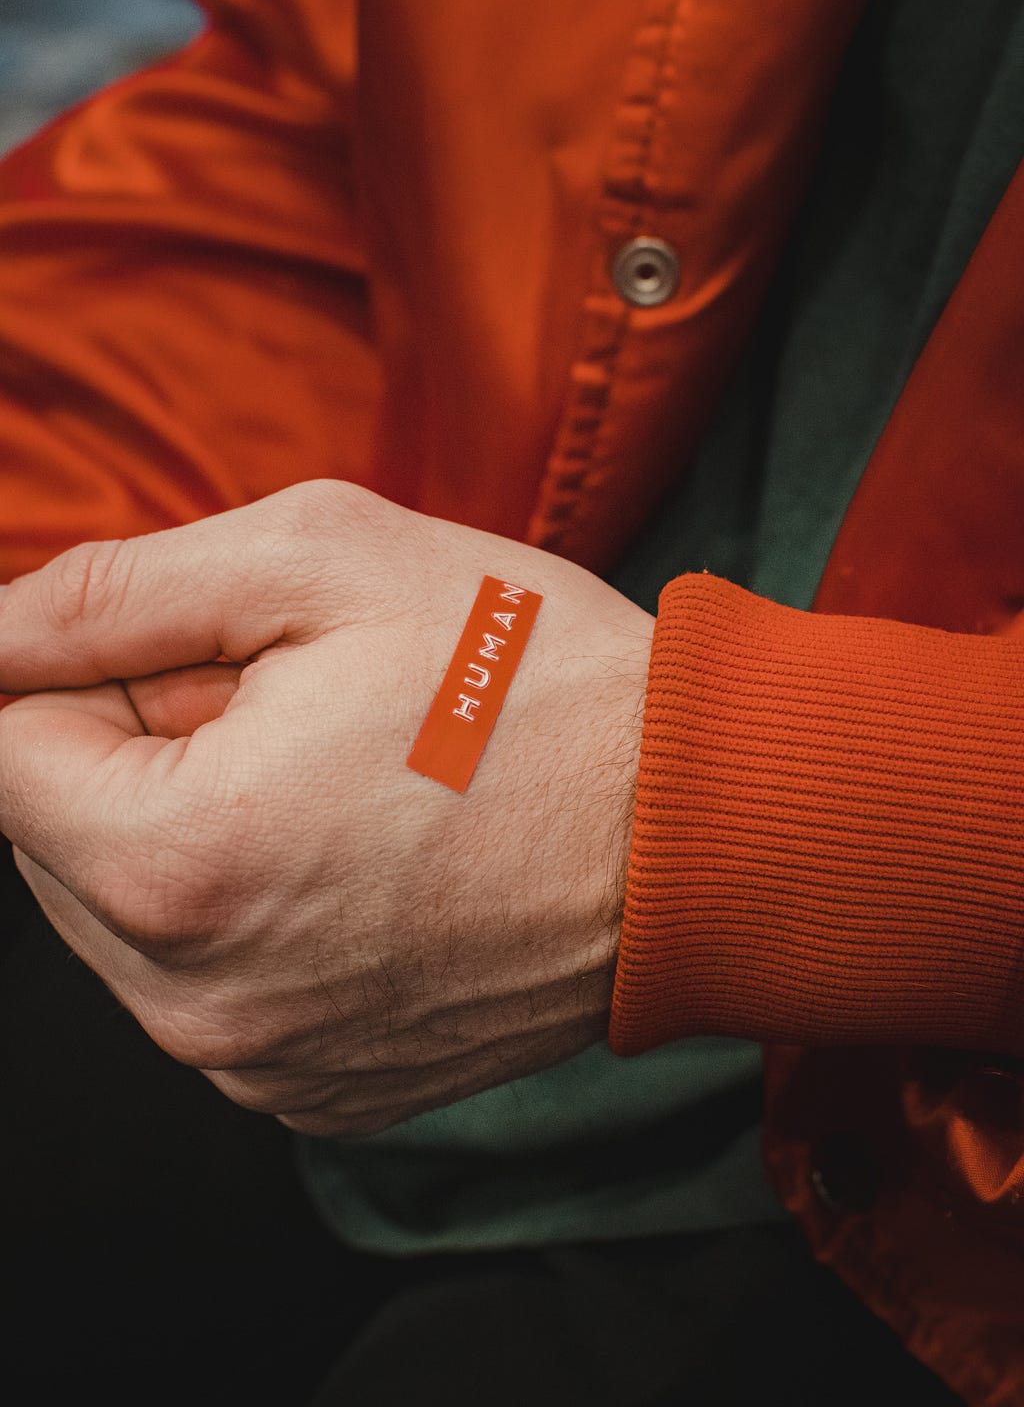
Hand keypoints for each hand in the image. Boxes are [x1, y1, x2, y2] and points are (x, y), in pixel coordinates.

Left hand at [0, 481, 652, 1134]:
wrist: (703, 826)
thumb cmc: (533, 678)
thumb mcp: (320, 561)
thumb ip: (115, 592)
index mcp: (176, 861)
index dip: (82, 673)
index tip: (190, 651)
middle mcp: (196, 1001)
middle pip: (56, 841)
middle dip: (133, 751)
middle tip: (287, 704)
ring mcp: (258, 1064)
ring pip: (127, 915)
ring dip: (189, 830)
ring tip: (337, 779)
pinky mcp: (315, 1090)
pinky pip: (210, 983)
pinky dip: (249, 909)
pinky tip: (361, 856)